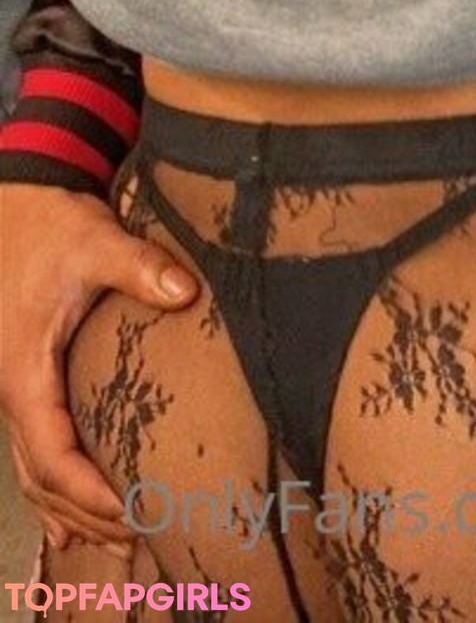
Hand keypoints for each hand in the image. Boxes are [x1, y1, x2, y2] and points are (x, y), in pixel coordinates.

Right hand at [0, 181, 196, 551]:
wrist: (16, 201)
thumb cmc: (52, 225)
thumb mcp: (95, 241)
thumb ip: (140, 266)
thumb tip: (187, 291)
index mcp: (24, 372)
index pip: (54, 457)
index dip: (91, 494)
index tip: (134, 513)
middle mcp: (11, 391)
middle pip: (44, 478)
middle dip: (90, 514)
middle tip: (143, 539)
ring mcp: (14, 389)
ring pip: (35, 471)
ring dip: (73, 509)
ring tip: (119, 544)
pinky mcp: (26, 378)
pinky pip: (34, 451)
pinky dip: (53, 490)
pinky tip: (69, 520)